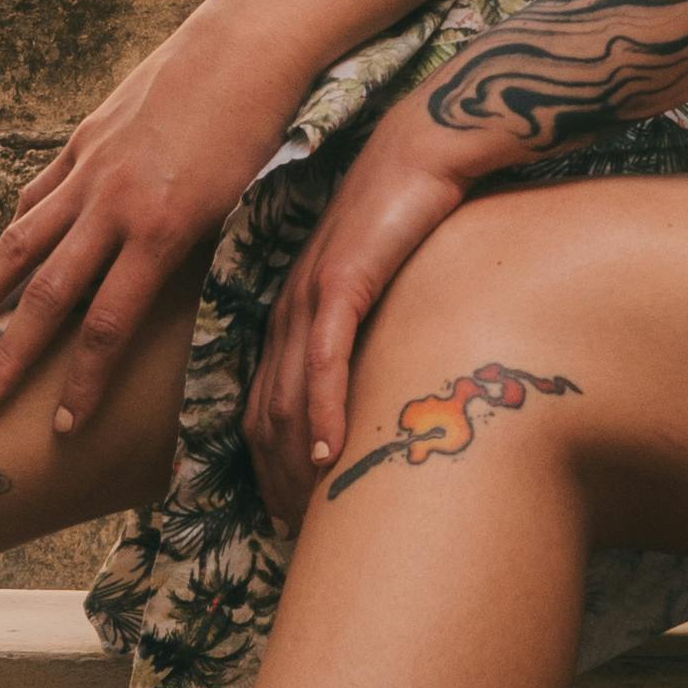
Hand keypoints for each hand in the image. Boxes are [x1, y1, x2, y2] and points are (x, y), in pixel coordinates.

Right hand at [0, 0, 315, 433]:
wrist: (251, 42)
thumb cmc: (269, 132)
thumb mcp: (247, 207)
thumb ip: (203, 258)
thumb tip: (187, 315)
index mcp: (162, 230)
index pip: (107, 325)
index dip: (81, 382)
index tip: (60, 427)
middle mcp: (115, 203)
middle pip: (47, 294)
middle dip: (10, 355)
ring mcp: (93, 167)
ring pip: (21, 242)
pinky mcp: (88, 137)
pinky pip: (42, 193)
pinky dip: (19, 228)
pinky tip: (1, 256)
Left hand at [246, 87, 509, 527]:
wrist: (425, 150)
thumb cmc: (411, 219)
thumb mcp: (378, 289)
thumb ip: (367, 337)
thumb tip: (380, 394)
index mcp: (287, 314)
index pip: (262, 407)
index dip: (268, 468)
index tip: (289, 518)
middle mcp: (286, 311)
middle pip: (266, 416)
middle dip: (275, 482)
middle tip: (296, 537)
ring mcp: (310, 297)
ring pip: (290, 398)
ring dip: (297, 464)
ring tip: (310, 516)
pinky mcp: (343, 283)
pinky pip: (327, 361)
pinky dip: (327, 413)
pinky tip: (335, 456)